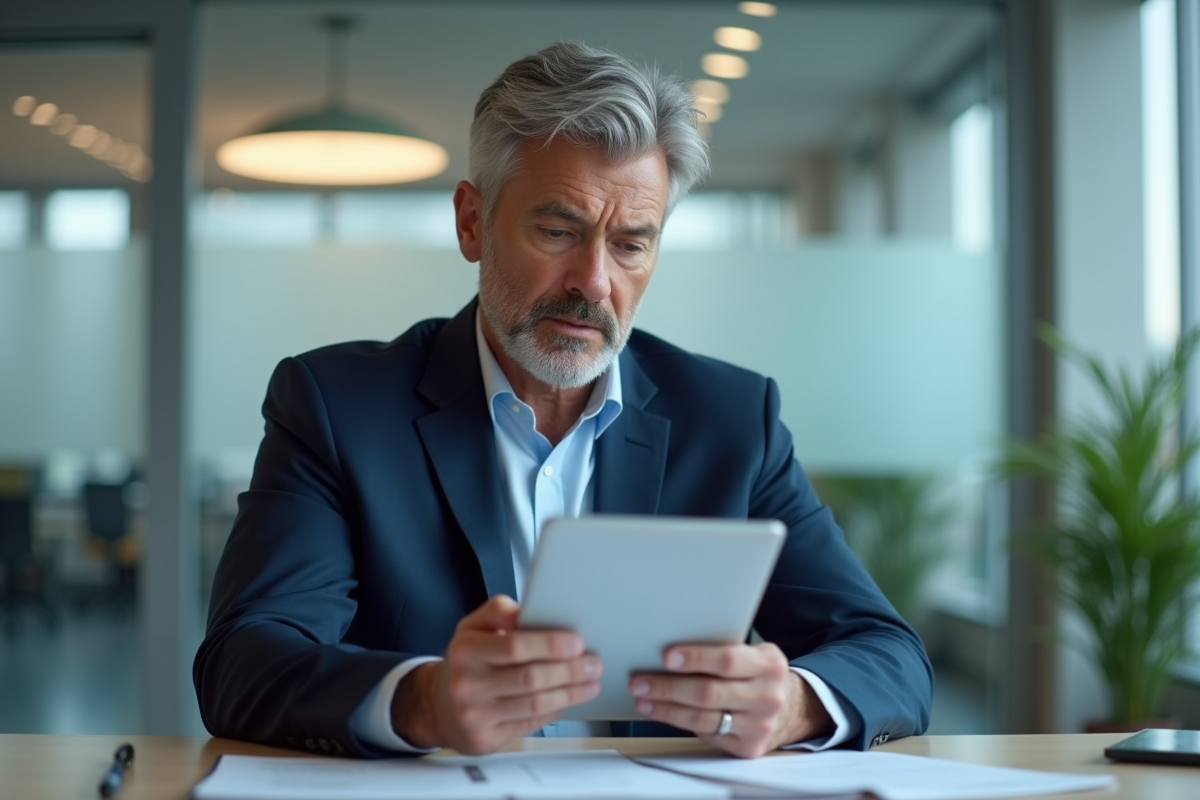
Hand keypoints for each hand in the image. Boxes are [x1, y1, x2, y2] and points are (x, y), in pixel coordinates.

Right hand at [390, 595, 601, 753]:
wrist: (438, 705)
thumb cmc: (465, 661)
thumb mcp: (473, 626)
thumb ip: (501, 612)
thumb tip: (532, 610)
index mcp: (465, 650)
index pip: (515, 646)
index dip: (550, 644)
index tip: (576, 642)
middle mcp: (467, 684)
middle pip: (530, 677)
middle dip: (569, 671)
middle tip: (593, 664)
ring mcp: (475, 715)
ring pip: (535, 704)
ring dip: (570, 693)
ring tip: (589, 683)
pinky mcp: (485, 739)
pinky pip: (529, 723)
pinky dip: (554, 710)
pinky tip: (567, 700)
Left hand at [629, 642, 832, 757]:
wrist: (788, 708)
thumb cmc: (756, 674)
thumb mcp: (752, 655)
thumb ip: (723, 651)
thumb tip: (671, 650)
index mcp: (769, 665)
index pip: (727, 660)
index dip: (695, 658)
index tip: (666, 656)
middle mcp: (767, 697)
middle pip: (709, 692)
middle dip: (669, 686)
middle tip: (640, 681)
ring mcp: (759, 725)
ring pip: (703, 717)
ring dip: (666, 708)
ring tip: (643, 698)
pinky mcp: (748, 747)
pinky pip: (706, 733)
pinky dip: (678, 722)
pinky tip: (660, 712)